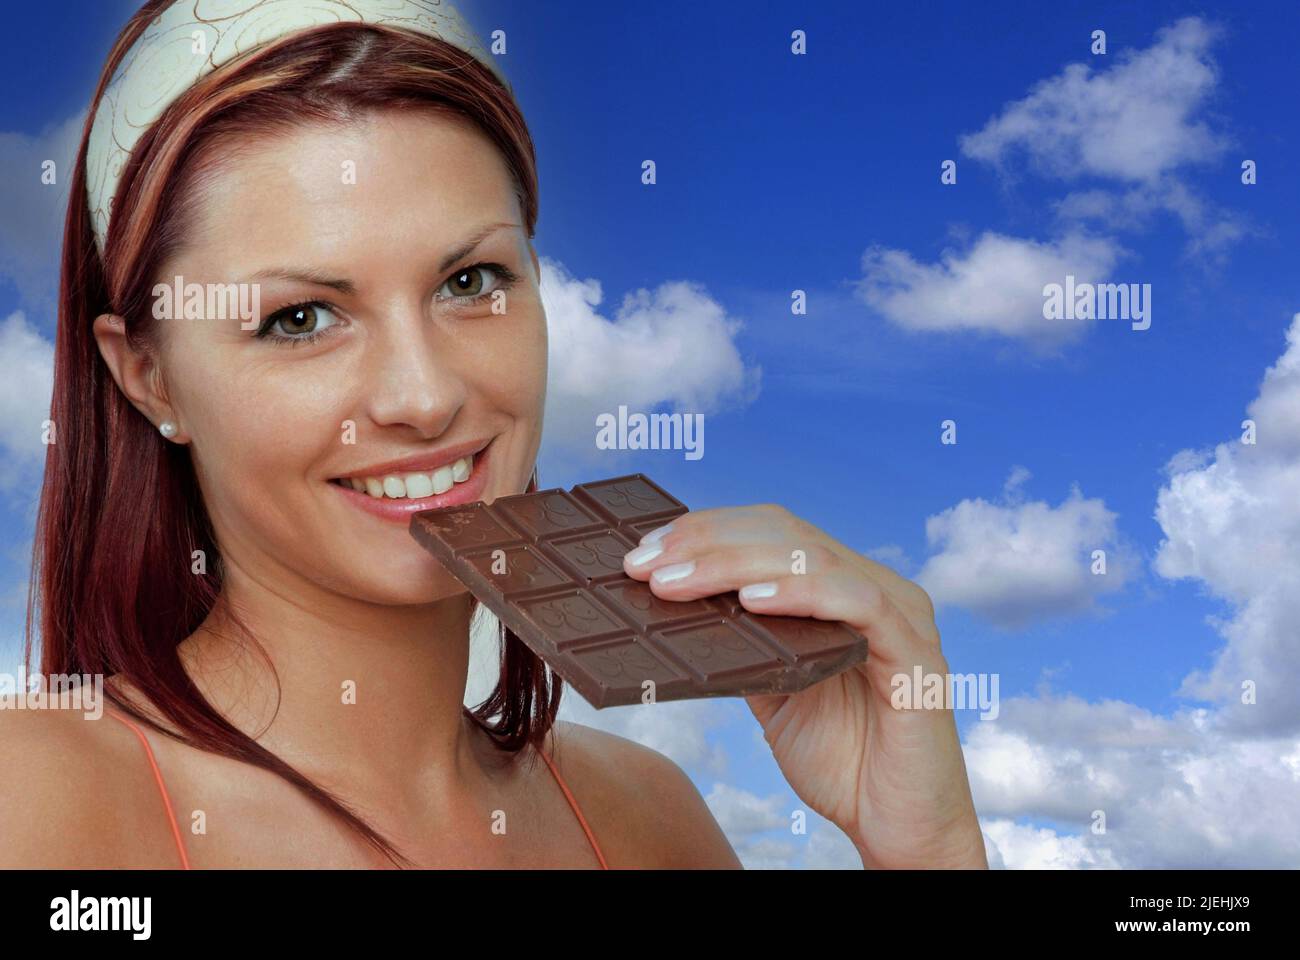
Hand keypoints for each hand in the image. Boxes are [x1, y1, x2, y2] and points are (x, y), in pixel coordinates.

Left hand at [622, 503, 986, 868]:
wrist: (898, 828)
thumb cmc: (842, 760)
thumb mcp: (773, 692)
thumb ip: (743, 645)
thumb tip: (673, 608)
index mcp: (844, 588)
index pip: (773, 531)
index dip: (708, 530)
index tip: (647, 549)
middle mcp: (876, 589)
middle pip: (787, 533)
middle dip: (707, 541)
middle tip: (643, 563)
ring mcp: (902, 617)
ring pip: (814, 558)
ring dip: (733, 564)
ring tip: (675, 582)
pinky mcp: (917, 657)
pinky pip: (859, 605)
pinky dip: (801, 593)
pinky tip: (751, 601)